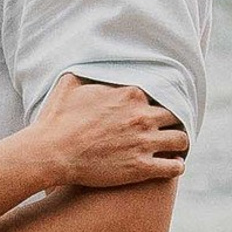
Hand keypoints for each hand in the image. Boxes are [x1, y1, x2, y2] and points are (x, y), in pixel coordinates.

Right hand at [27, 75, 189, 192]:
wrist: (51, 153)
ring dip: (179, 144)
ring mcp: (144, 142)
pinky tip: (173, 166)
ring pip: (180, 140)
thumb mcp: (69, 85)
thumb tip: (87, 64)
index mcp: (130, 94)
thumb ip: (86, 72)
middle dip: (173, 123)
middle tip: (168, 130)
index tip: (154, 110)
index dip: (157, 103)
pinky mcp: (141, 167)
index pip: (160, 94)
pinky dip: (177, 166)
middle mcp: (142, 116)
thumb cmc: (56, 120)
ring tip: (175, 149)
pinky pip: (174, 167)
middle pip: (175, 116)